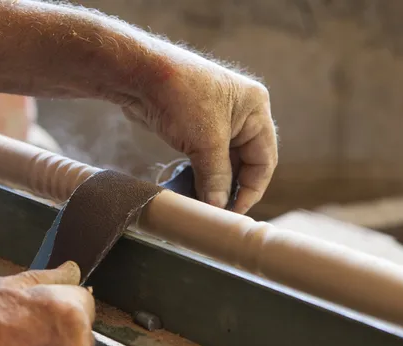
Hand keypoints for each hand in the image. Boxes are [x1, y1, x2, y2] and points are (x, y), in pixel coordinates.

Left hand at [123, 53, 277, 213]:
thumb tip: (218, 207)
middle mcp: (241, 116)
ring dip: (213, 186)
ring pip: (222, 164)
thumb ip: (216, 177)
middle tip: (217, 214)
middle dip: (230, 189)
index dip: (251, 190)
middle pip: (244, 164)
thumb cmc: (180, 96)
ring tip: (203, 207)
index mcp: (255, 111)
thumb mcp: (205, 140)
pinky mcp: (195, 129)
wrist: (138, 74)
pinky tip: (192, 192)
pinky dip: (199, 177)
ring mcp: (217, 122)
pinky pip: (204, 160)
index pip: (264, 161)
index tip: (233, 213)